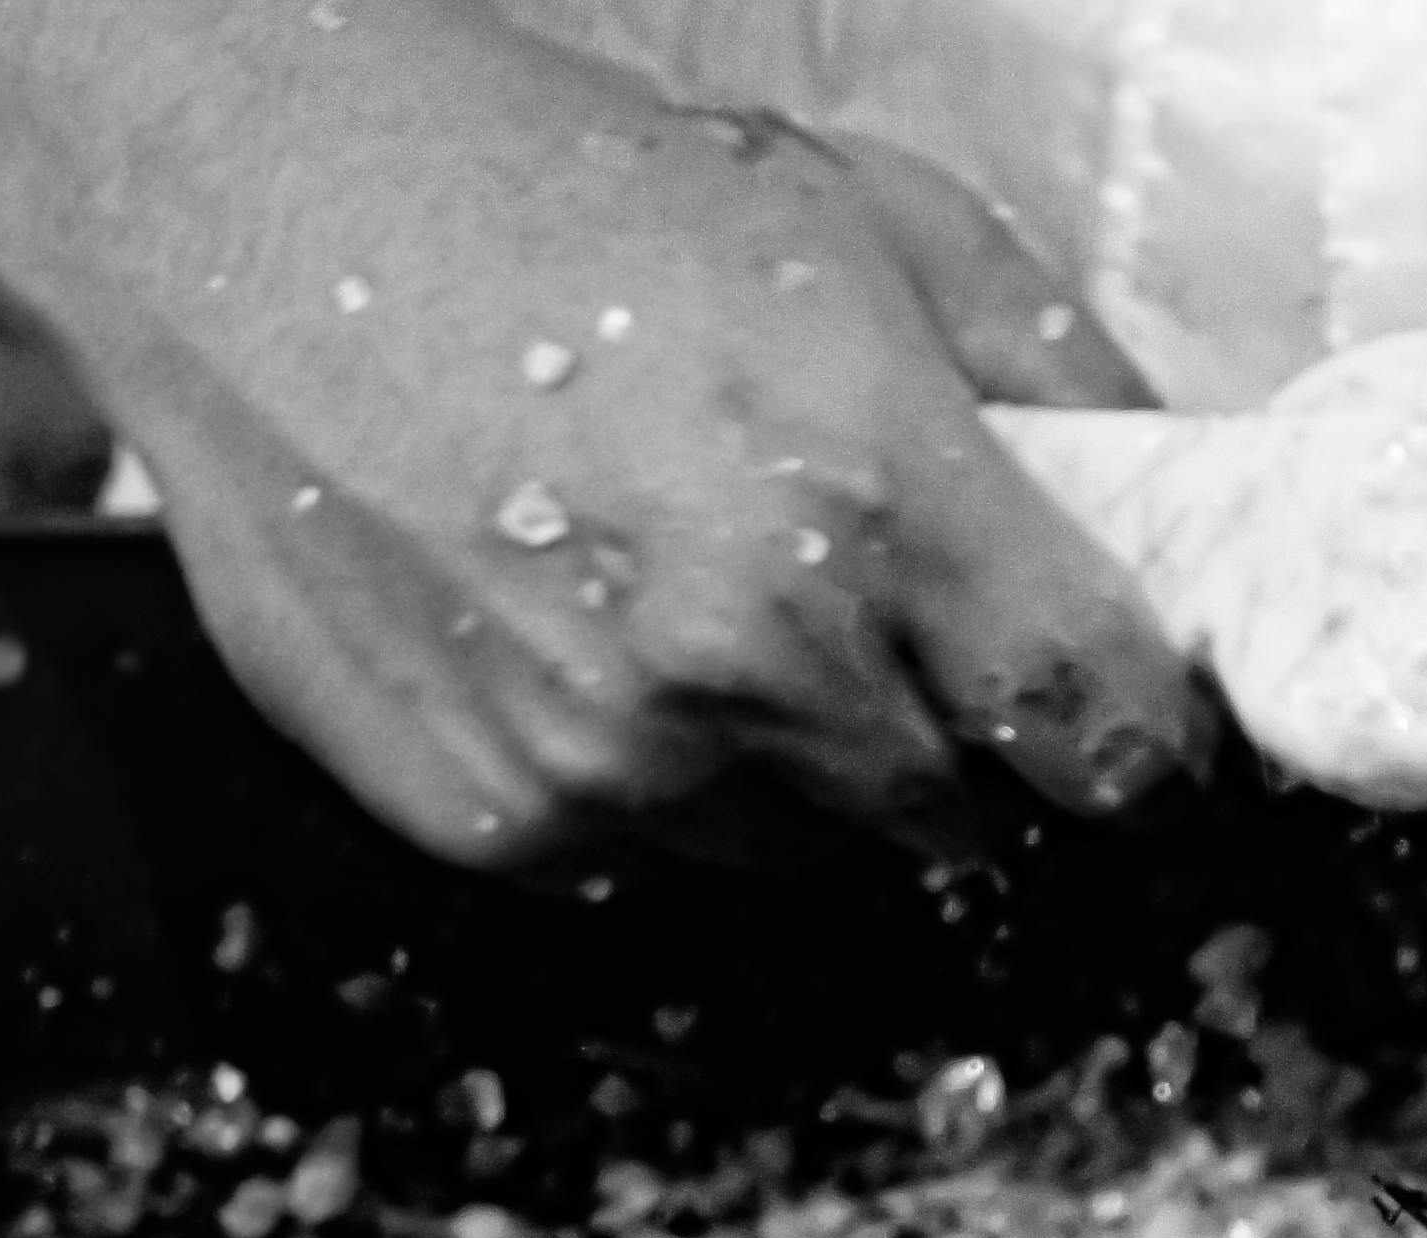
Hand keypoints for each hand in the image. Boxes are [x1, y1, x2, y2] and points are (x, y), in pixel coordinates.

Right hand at [0, 6, 1213, 863]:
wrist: (256, 205)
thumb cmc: (560, 191)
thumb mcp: (871, 216)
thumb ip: (1057, 377)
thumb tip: (1170, 501)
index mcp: (875, 503)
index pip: (1106, 738)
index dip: (1138, 743)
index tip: (1124, 727)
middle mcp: (748, 660)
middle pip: (963, 818)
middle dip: (947, 733)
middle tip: (865, 608)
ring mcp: (611, 762)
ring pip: (805, 849)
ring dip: (790, 763)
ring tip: (694, 593)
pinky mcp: (493, 820)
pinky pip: (649, 858)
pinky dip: (644, 779)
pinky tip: (578, 628)